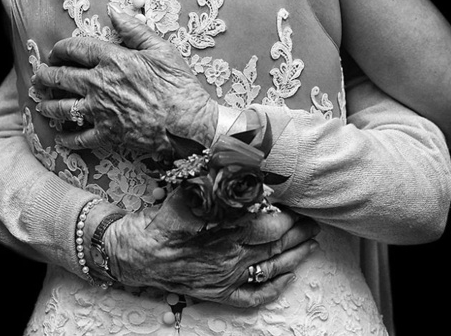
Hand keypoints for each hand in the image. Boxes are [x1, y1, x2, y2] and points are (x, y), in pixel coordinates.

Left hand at [34, 4, 217, 153]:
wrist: (188, 121)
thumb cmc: (179, 85)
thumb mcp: (161, 49)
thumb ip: (134, 29)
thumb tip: (113, 11)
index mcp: (112, 59)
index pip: (74, 49)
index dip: (59, 49)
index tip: (54, 53)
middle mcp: (99, 84)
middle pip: (60, 78)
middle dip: (46, 76)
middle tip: (40, 77)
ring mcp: (101, 110)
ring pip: (63, 107)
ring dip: (48, 105)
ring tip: (42, 105)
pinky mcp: (108, 134)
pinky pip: (80, 138)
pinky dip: (68, 138)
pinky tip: (61, 138)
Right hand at [103, 194, 319, 306]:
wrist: (136, 254)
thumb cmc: (162, 220)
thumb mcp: (186, 190)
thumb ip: (213, 175)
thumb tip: (235, 153)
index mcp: (226, 229)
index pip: (271, 223)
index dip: (289, 215)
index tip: (299, 204)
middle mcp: (232, 254)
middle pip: (277, 245)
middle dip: (300, 233)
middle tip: (314, 221)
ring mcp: (227, 276)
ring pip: (272, 269)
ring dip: (296, 257)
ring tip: (312, 245)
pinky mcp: (219, 292)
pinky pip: (254, 296)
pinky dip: (274, 288)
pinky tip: (287, 278)